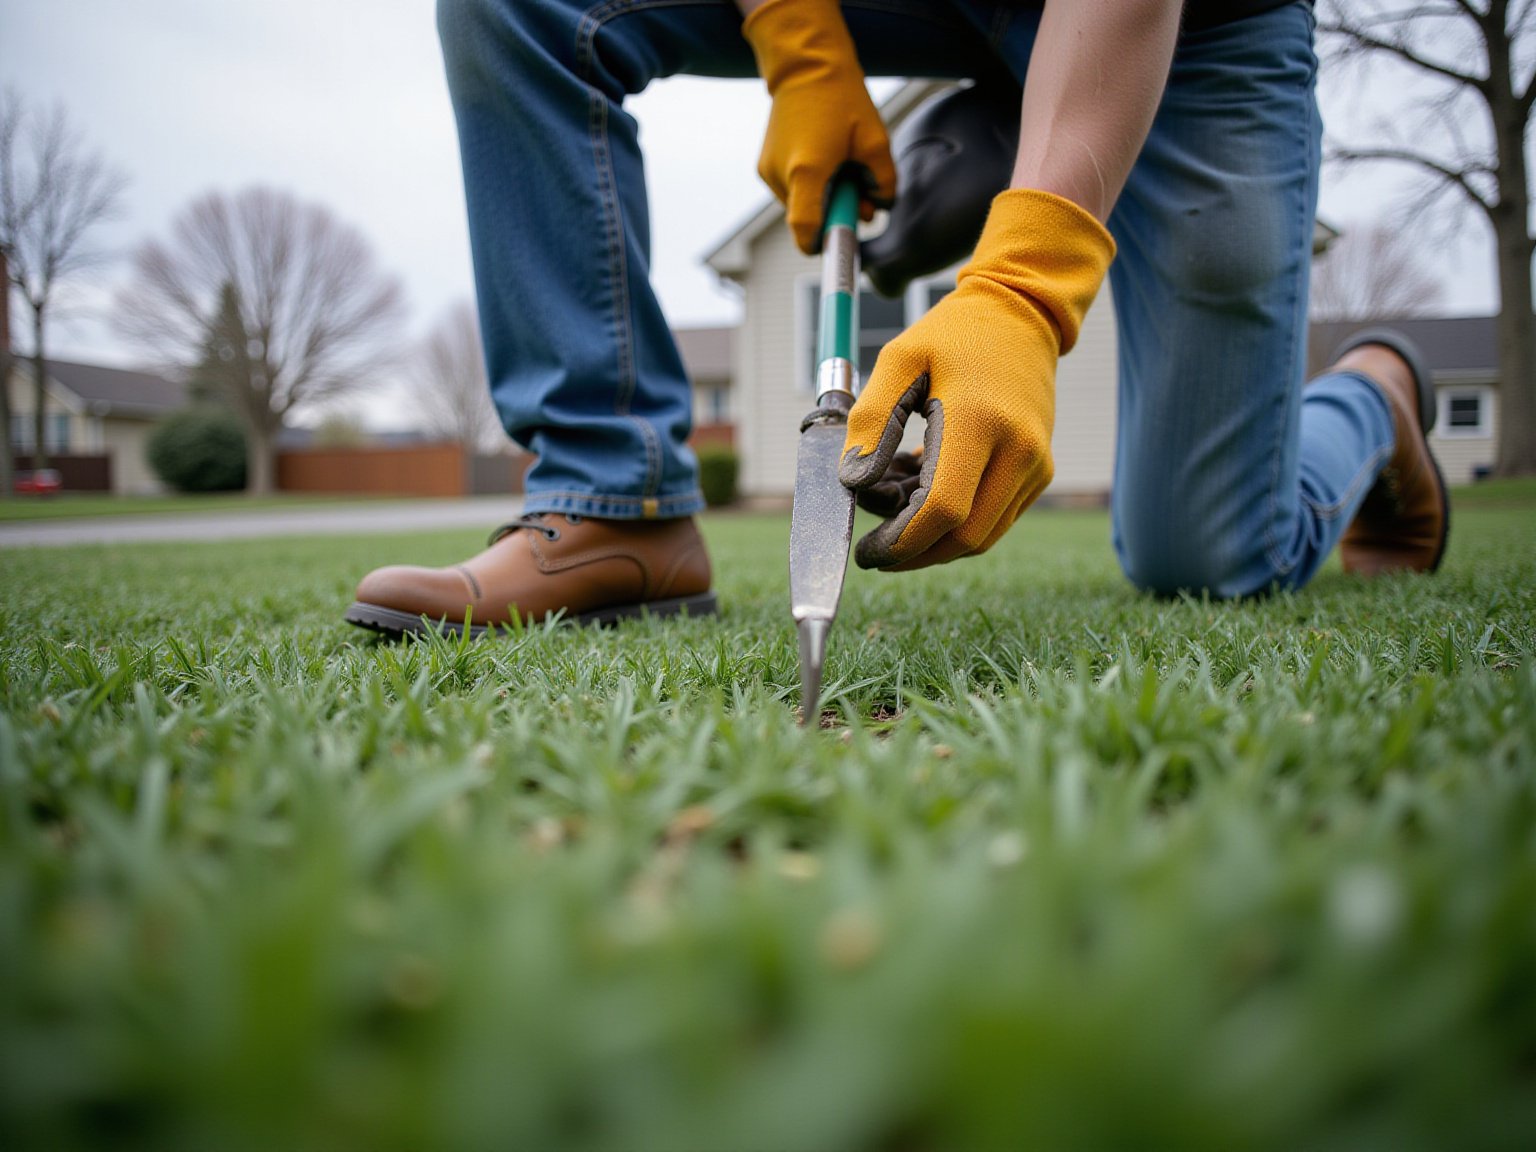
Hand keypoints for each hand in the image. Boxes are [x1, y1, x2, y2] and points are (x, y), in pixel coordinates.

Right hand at [741, 0, 895, 253]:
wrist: (804, 64)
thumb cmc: (841, 97)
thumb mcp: (875, 139)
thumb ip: (883, 181)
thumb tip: (880, 206)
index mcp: (808, 170)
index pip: (806, 229)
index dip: (824, 245)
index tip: (840, 246)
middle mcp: (780, 174)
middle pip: (808, 219)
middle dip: (834, 214)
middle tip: (858, 192)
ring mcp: (768, 170)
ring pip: (800, 206)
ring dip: (822, 199)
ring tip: (840, 168)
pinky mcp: (764, 165)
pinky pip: (791, 191)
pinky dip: (809, 187)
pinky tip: (823, 161)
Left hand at [838, 189, 1114, 570]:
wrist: (1021, 314)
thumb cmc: (952, 335)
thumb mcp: (898, 360)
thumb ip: (870, 421)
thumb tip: (853, 483)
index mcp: (980, 421)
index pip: (942, 509)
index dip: (901, 542)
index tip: (867, 552)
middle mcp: (1019, 450)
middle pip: (964, 537)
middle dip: (914, 553)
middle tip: (875, 546)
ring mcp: (1036, 465)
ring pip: (982, 536)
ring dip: (933, 539)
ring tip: (896, 502)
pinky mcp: (1040, 472)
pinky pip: (994, 519)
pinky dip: (955, 521)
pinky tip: (923, 488)